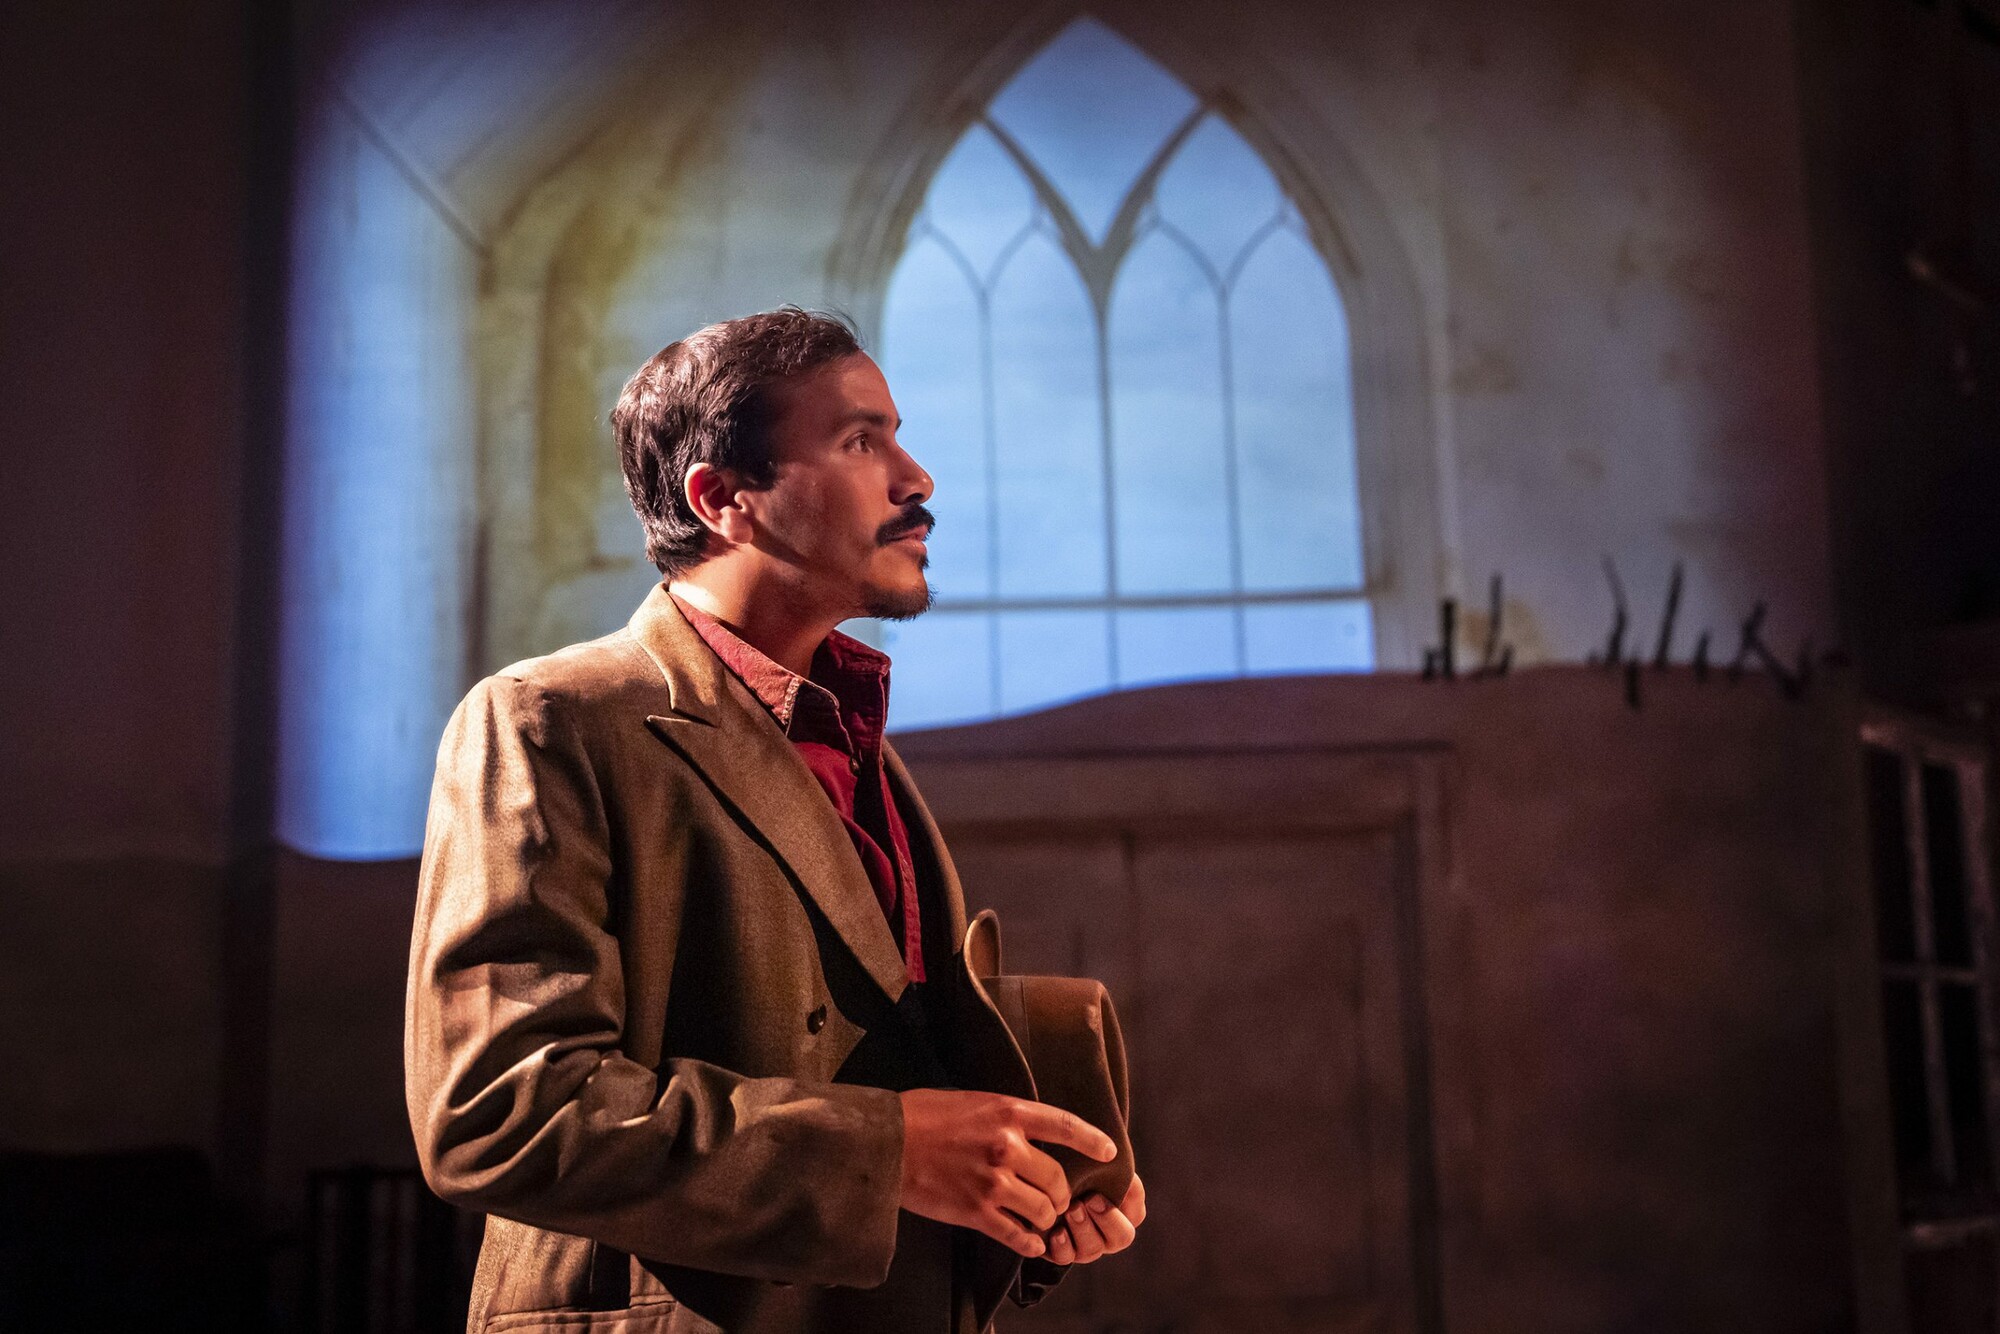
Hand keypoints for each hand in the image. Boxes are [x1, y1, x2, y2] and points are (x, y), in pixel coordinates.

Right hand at [898, 1089, 1117, 1258]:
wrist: (886, 1143)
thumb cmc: (924, 1115)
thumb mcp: (973, 1101)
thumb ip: (1005, 1116)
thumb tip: (1031, 1129)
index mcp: (1008, 1113)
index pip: (1065, 1126)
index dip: (1092, 1140)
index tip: (1109, 1151)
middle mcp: (1007, 1147)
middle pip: (1058, 1179)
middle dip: (1062, 1193)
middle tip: (1057, 1197)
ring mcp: (992, 1182)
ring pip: (1043, 1210)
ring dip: (1047, 1218)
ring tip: (1042, 1218)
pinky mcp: (975, 1212)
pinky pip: (1018, 1235)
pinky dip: (1030, 1243)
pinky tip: (1032, 1242)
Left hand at [1044, 1173, 1145, 1265]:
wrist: (1038, 1181)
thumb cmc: (1073, 1167)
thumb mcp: (1094, 1163)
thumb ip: (1112, 1165)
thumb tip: (1120, 1166)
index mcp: (1122, 1212)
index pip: (1137, 1214)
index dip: (1127, 1203)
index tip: (1109, 1187)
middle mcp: (1107, 1234)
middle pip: (1122, 1237)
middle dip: (1107, 1218)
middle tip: (1089, 1200)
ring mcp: (1085, 1247)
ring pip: (1093, 1249)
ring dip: (1083, 1228)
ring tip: (1070, 1210)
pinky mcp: (1061, 1252)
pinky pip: (1065, 1258)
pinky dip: (1062, 1246)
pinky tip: (1056, 1232)